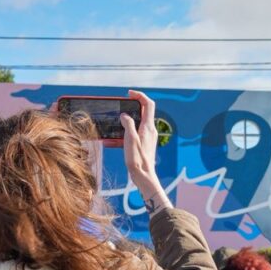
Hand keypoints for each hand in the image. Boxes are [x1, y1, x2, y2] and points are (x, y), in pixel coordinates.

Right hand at [121, 89, 170, 213]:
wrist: (144, 175)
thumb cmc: (137, 159)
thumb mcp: (130, 139)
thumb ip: (128, 124)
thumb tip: (125, 115)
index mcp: (148, 127)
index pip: (148, 104)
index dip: (140, 95)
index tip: (129, 94)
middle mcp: (151, 130)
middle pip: (145, 110)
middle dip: (135, 104)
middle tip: (123, 103)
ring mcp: (149, 136)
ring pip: (141, 120)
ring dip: (132, 115)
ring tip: (120, 117)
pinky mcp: (146, 142)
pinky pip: (139, 129)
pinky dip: (131, 126)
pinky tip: (121, 132)